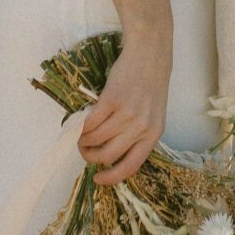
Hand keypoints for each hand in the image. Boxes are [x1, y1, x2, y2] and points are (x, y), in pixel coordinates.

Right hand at [77, 25, 172, 184]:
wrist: (150, 55)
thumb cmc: (149, 86)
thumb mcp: (152, 115)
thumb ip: (136, 134)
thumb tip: (109, 155)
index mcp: (154, 134)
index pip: (131, 166)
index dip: (112, 177)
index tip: (98, 179)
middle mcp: (141, 127)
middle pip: (108, 155)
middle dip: (90, 156)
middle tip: (84, 149)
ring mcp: (127, 113)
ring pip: (96, 139)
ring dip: (83, 140)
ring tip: (81, 134)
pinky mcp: (112, 100)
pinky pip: (90, 122)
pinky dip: (82, 126)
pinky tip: (81, 123)